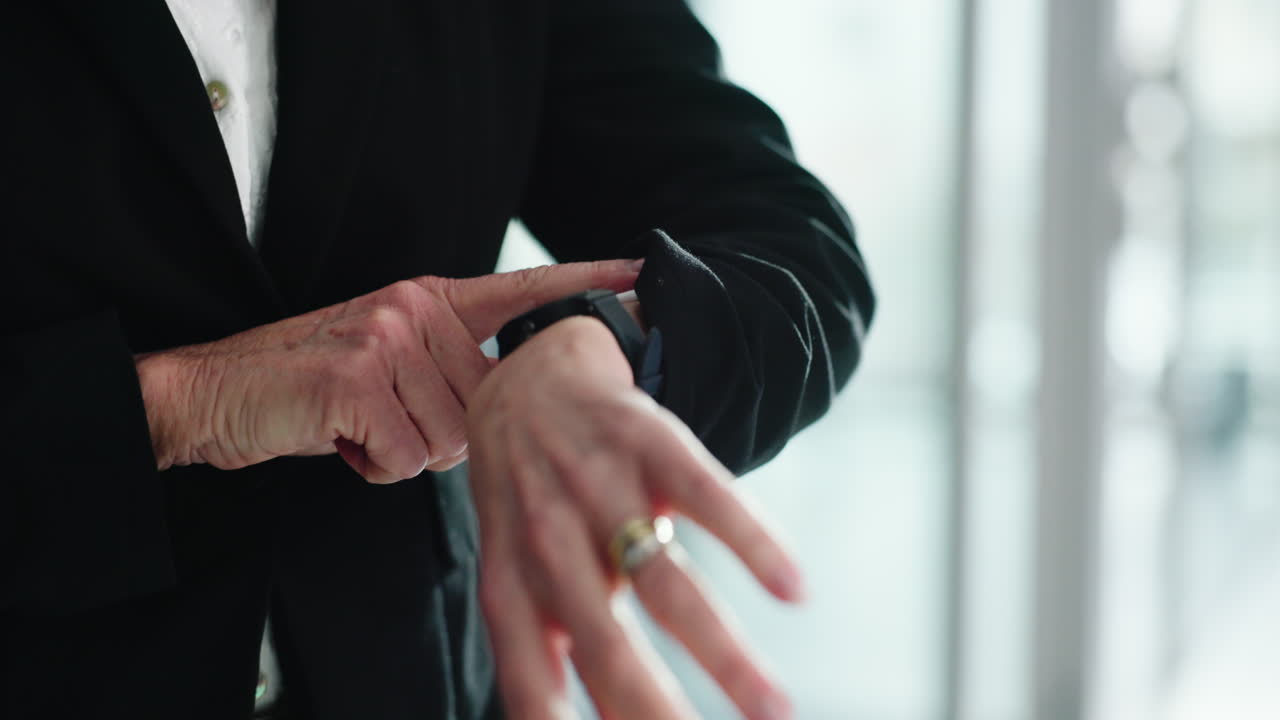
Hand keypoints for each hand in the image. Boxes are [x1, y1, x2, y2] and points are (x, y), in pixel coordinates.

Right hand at [135, 260, 640, 482]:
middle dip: (444, 432)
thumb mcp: (387, 358)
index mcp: (430, 299)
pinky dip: (374, 466)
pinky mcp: (359, 382)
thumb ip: (448, 371)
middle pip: (487, 403)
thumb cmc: (310, 388)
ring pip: (452, 438)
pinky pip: (410, 458)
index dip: (584, 284)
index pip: (522, 290)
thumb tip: (502, 416)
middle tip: (385, 418)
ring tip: (358, 427)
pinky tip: (339, 438)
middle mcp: (416, 310)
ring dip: (406, 452)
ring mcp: (388, 341)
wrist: (215, 393)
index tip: (640, 275)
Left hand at [467, 316, 803, 719]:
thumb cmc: (530, 501)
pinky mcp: (652, 440)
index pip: (534, 680)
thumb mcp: (517, 573)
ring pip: (666, 581)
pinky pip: (708, 495)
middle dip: (658, 710)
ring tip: (776, 708)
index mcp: (512, 586)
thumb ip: (545, 654)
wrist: (528, 376)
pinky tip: (793, 588)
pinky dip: (753, 542)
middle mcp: (549, 539)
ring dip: (725, 653)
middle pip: (607, 643)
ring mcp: (601, 486)